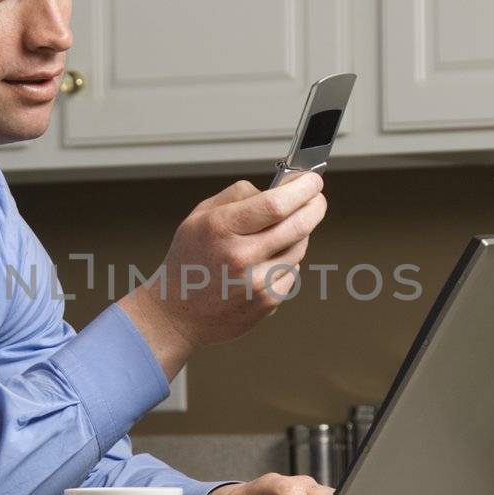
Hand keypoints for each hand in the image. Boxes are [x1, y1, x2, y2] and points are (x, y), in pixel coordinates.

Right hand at [120, 173, 326, 376]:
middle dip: (315, 206)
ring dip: (298, 235)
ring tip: (277, 235)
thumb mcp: (200, 215)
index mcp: (222, 228)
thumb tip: (280, 187)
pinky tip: (265, 263)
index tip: (312, 181)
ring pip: (300, 248)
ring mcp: (256, 282)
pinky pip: (293, 272)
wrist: (177, 313)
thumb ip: (239, 195)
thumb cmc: (188, 261)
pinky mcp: (267, 302)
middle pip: (298, 225)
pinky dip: (287, 263)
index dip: (303, 189)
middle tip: (316, 199)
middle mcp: (241, 256)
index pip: (277, 204)